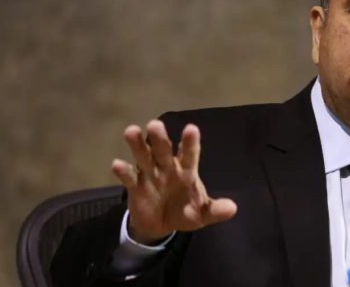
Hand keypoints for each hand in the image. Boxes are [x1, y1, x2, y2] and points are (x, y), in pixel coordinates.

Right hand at [111, 120, 236, 244]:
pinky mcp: (135, 186)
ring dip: (138, 145)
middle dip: (159, 138)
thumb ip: (215, 210)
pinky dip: (123, 171)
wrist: (161, 225)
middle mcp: (167, 166)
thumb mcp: (202, 214)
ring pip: (144, 156)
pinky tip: (116, 164)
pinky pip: (128, 177)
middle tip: (154, 124)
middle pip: (163, 150)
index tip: (191, 129)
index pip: (190, 153)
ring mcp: (150, 174)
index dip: (190, 142)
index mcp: (186, 170)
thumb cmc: (185, 211)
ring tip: (131, 130)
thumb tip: (233, 209)